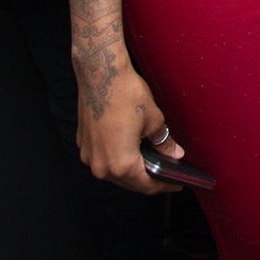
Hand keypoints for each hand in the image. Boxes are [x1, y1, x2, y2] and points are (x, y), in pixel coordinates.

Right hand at [74, 53, 182, 194]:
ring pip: (115, 172)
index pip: (146, 185)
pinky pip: (104, 159)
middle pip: (130, 182)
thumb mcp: (154, 120)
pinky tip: (131, 151)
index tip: (176, 184)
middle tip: (167, 175)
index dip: (164, 186)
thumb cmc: (126, 94)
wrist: (100, 73)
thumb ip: (164, 143)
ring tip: (151, 163)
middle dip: (149, 180)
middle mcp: (101, 166)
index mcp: (121, 164)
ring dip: (132, 171)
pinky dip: (118, 158)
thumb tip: (174, 154)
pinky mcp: (84, 144)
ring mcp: (90, 155)